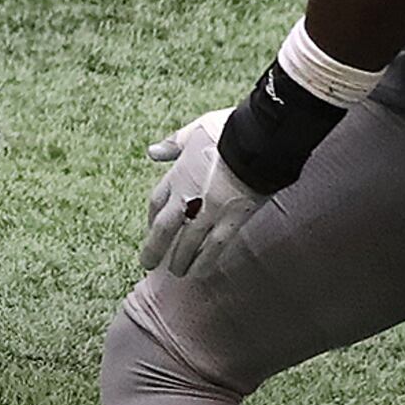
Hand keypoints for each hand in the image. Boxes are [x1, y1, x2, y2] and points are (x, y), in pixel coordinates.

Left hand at [139, 107, 269, 278]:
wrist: (256, 142)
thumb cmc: (227, 131)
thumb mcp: (195, 131)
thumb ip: (174, 144)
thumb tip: (152, 152)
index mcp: (179, 175)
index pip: (158, 202)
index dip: (153, 217)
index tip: (151, 227)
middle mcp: (189, 198)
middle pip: (166, 229)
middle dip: (155, 248)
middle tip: (148, 264)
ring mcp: (209, 212)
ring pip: (188, 244)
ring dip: (180, 260)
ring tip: (177, 272)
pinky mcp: (232, 221)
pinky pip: (215, 248)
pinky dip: (205, 261)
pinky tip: (201, 272)